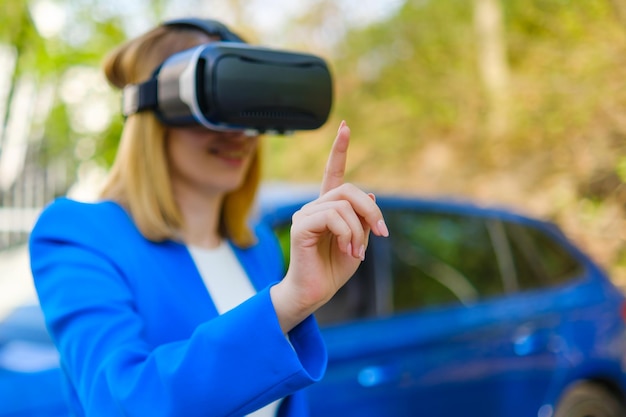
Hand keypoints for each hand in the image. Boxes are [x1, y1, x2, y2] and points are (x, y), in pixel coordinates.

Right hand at [270, 121, 388, 332]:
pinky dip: (348, 235)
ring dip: (359, 230)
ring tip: (357, 253)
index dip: (339, 150)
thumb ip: (363, 220)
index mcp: (328, 208)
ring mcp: (305, 215)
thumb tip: (371, 196)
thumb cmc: (334, 269)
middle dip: (371, 210)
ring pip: (343, 205)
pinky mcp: (301, 226)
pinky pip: (333, 218)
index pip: (332, 173)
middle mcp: (314, 207)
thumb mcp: (359, 242)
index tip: (345, 127)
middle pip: (348, 189)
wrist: (315, 293)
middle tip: (381, 234)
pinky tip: (348, 251)